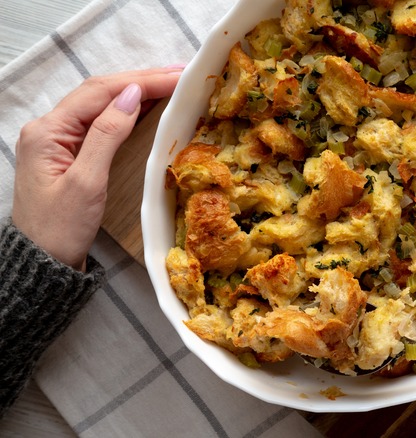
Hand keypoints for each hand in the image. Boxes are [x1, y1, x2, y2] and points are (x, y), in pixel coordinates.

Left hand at [11, 67, 182, 269]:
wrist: (43, 262)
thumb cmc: (62, 228)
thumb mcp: (87, 182)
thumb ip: (107, 134)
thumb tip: (131, 95)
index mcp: (48, 131)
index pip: (100, 92)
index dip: (141, 81)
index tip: (177, 76)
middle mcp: (49, 128)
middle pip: (99, 92)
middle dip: (141, 79)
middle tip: (181, 73)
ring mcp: (57, 140)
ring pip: (101, 104)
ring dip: (136, 90)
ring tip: (171, 82)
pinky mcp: (68, 153)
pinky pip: (100, 122)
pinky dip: (127, 110)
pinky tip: (147, 104)